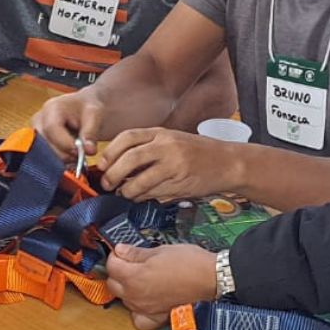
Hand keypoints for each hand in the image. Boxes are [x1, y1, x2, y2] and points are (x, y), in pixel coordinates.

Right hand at [33, 90, 104, 162]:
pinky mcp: (36, 144)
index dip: (65, 143)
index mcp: (51, 108)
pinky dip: (59, 163)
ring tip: (77, 155)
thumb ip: (91, 132)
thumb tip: (89, 150)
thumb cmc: (87, 109)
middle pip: (45, 144)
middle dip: (65, 154)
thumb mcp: (95, 115)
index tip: (80, 152)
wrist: (83, 110)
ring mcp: (35, 133)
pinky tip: (70, 159)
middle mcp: (38, 120)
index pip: (52, 128)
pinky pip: (44, 159)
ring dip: (62, 160)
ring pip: (43, 155)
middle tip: (81, 155)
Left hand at [98, 128, 237, 202]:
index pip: (127, 137)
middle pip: (130, 158)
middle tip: (107, 183)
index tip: (101, 164)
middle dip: (113, 174)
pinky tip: (141, 197)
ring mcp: (174, 164)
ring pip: (140, 180)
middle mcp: (167, 146)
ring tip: (124, 193)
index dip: (110, 152)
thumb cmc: (198, 152)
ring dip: (127, 190)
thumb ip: (147, 148)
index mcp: (161, 132)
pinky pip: (154, 193)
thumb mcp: (172, 140)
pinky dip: (143, 197)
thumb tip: (117, 164)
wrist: (228, 162)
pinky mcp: (180, 182)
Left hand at [106, 243, 217, 325]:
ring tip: (140, 278)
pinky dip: (137, 311)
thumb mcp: (159, 250)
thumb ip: (135, 253)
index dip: (116, 255)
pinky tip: (143, 300)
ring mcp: (145, 308)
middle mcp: (136, 295)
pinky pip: (138, 318)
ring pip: (123, 299)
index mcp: (134, 276)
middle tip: (130, 262)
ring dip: (126, 289)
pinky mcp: (156, 315)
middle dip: (118, 272)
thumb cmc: (188, 262)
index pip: (111, 265)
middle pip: (113, 284)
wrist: (209, 277)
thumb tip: (120, 250)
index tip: (123, 251)